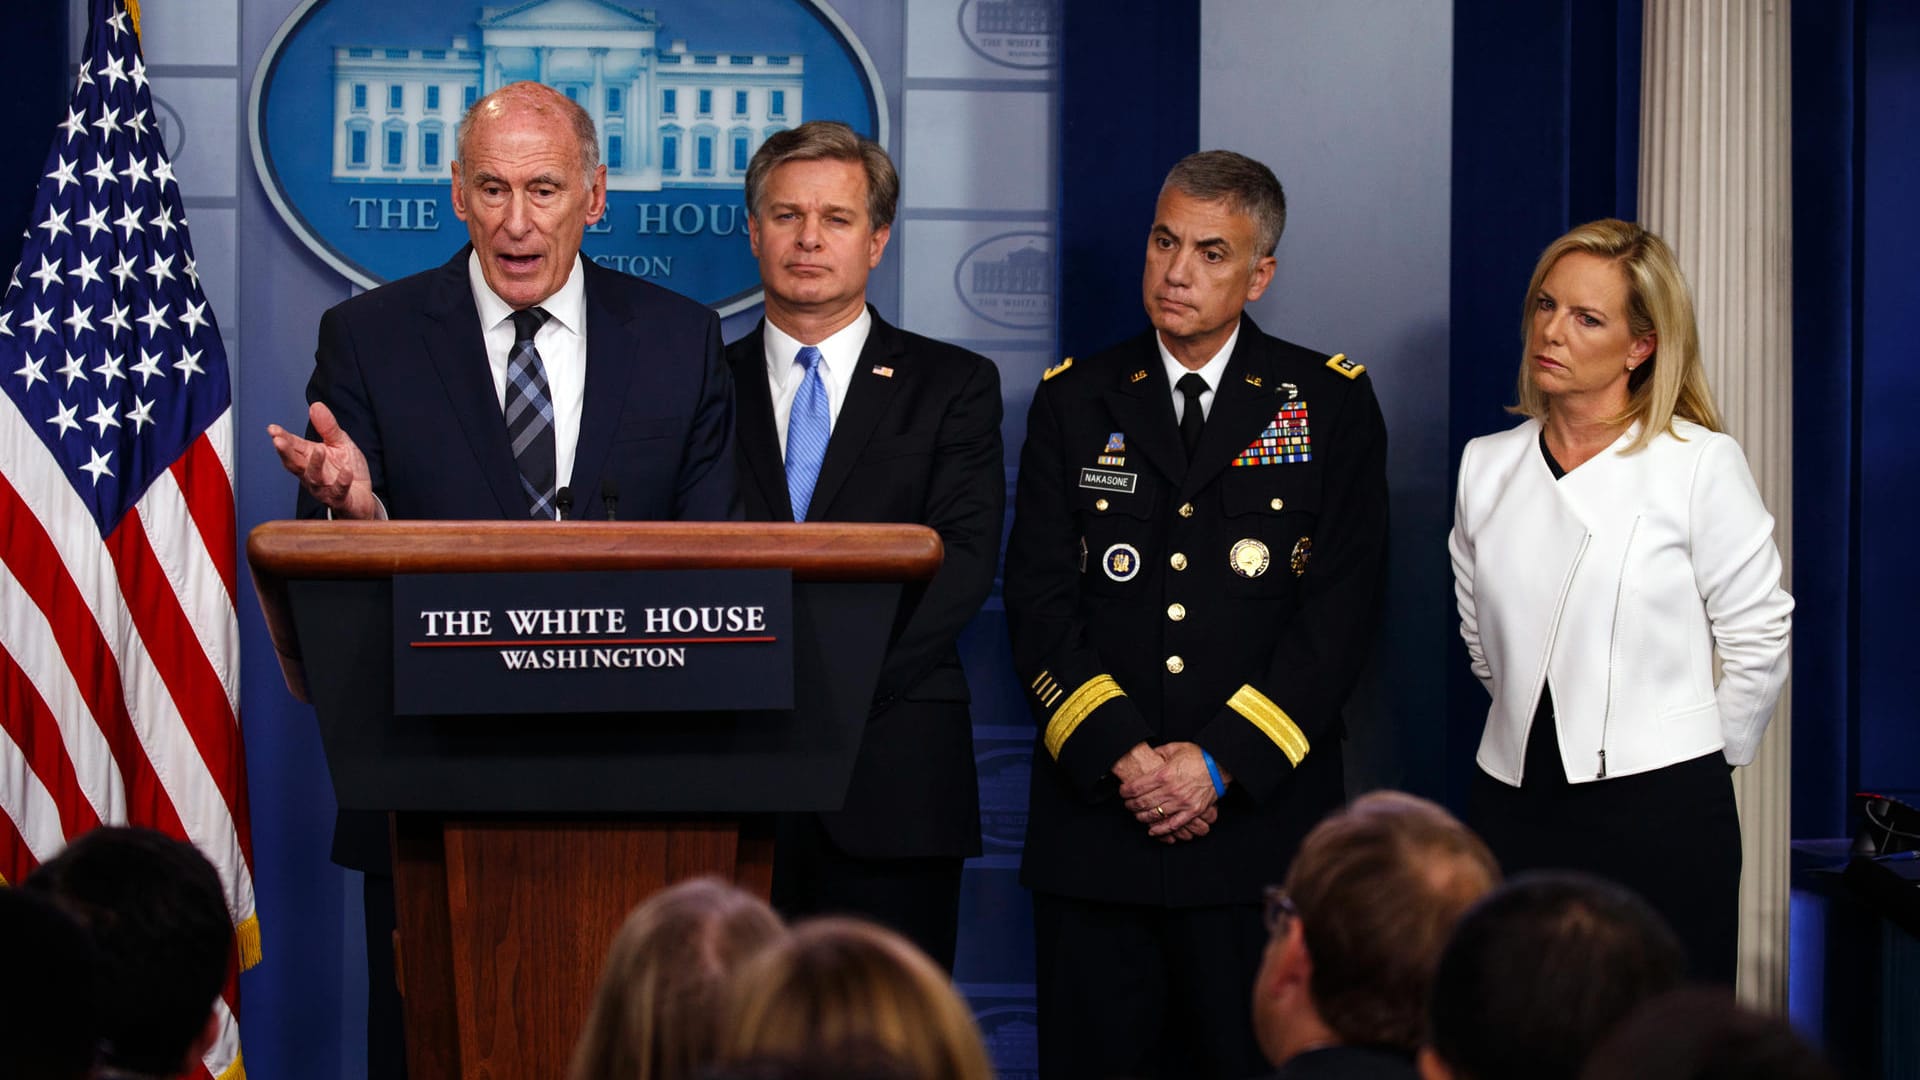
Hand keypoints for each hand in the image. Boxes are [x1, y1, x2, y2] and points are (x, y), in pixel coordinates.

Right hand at [268, 402, 382, 519]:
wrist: (362, 497)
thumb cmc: (346, 469)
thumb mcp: (339, 443)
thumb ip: (327, 427)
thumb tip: (315, 405)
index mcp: (309, 457)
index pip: (293, 446)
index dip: (282, 438)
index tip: (272, 429)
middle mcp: (311, 474)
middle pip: (295, 464)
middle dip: (286, 452)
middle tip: (278, 441)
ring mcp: (324, 488)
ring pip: (314, 478)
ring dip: (315, 464)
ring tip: (319, 450)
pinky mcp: (340, 499)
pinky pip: (339, 491)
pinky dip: (342, 481)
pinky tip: (346, 471)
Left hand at [1120, 742, 1223, 837]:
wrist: (1220, 765)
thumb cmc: (1199, 756)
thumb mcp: (1176, 748)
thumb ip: (1159, 752)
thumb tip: (1148, 754)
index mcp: (1164, 774)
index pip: (1136, 787)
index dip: (1125, 792)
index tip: (1122, 792)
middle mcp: (1170, 790)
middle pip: (1142, 803)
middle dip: (1130, 805)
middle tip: (1127, 804)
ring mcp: (1181, 802)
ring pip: (1154, 815)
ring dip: (1141, 817)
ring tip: (1137, 815)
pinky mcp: (1192, 811)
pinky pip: (1173, 824)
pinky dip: (1161, 830)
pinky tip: (1152, 830)